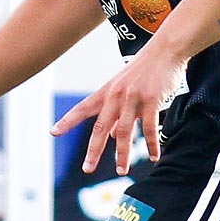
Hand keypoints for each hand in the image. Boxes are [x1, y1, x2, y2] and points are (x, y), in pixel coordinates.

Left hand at [53, 47, 186, 174]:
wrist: (166, 49)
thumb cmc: (146, 68)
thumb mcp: (124, 86)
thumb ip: (117, 110)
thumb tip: (112, 135)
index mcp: (106, 92)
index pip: (82, 108)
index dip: (67, 121)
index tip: (53, 132)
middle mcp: (116, 95)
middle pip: (101, 127)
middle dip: (94, 150)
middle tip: (87, 169)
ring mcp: (133, 97)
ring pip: (124, 131)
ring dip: (123, 154)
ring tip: (122, 171)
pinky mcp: (151, 99)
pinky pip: (149, 127)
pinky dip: (152, 144)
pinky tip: (154, 156)